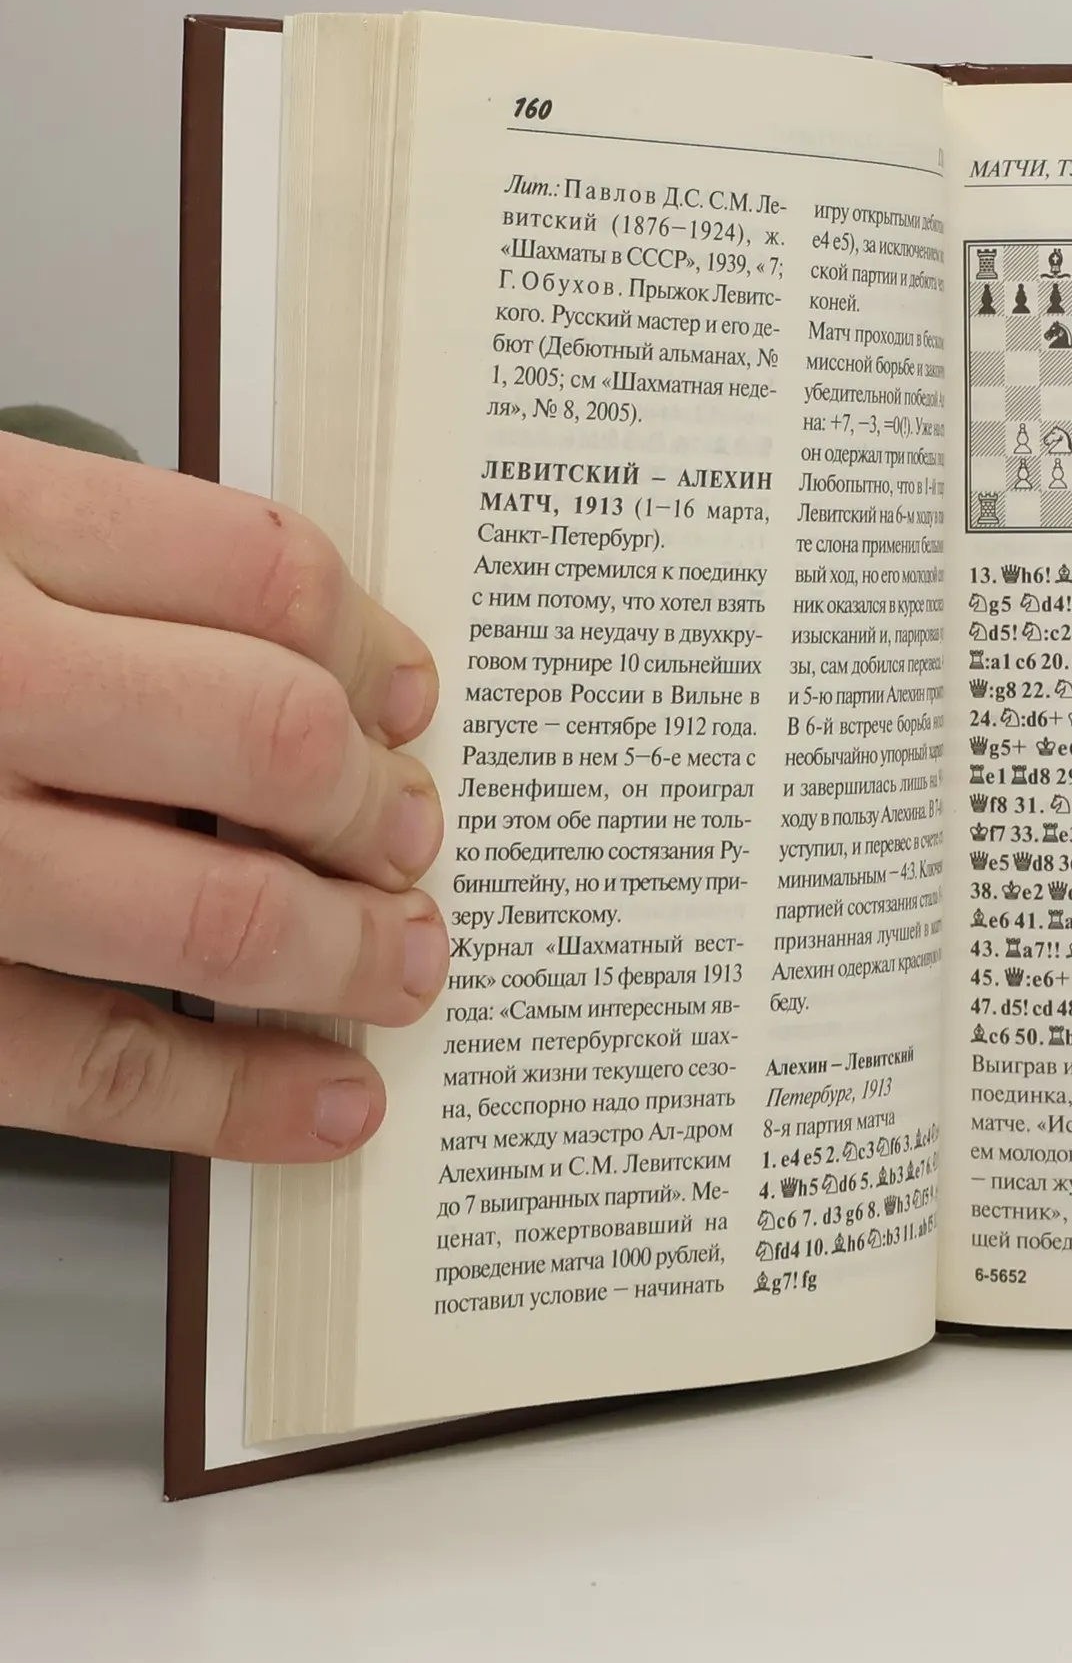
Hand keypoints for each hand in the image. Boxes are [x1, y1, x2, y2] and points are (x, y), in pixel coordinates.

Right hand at [0, 436, 446, 1158]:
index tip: (404, 689)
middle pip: (270, 738)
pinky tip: (325, 1101)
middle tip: (411, 832)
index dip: (363, 636)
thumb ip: (70, 560)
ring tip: (404, 960)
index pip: (252, 565)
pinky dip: (240, 1099)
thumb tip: (301, 663)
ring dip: (349, 949)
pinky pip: (99, 1066)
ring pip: (216, 912)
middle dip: (375, 802)